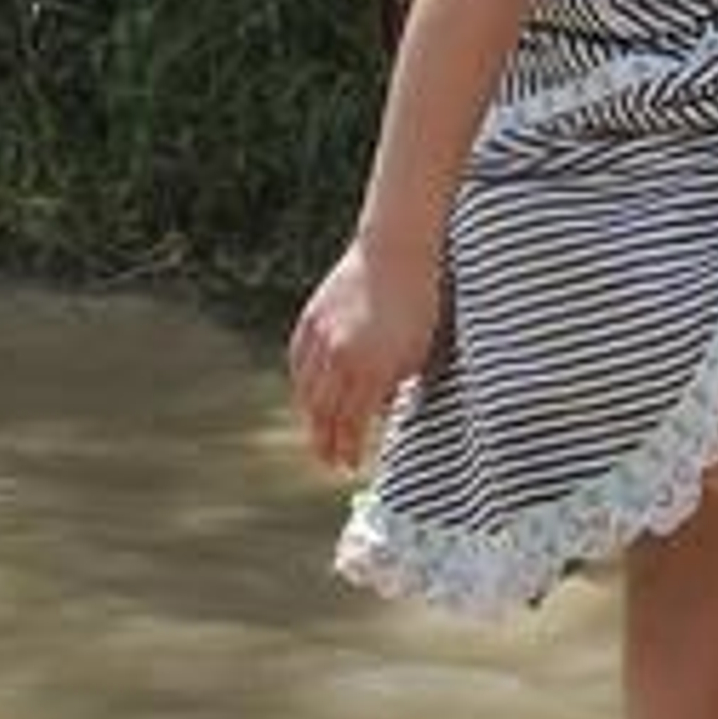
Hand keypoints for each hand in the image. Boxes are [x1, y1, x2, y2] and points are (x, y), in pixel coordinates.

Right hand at [288, 237, 441, 472]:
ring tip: (317, 434)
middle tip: (329, 461)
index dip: (347, 450)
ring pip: (306, 389)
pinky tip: (307, 394)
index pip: (350, 424)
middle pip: (323, 413)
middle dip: (325, 442)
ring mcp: (320, 337)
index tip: (349, 467)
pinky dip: (301, 383)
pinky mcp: (311, 319)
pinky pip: (298, 361)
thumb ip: (395, 387)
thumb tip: (380, 411)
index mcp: (369, 370)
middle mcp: (338, 358)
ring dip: (310, 417)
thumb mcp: (417, 354)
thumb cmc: (419, 304)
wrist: (396, 251)